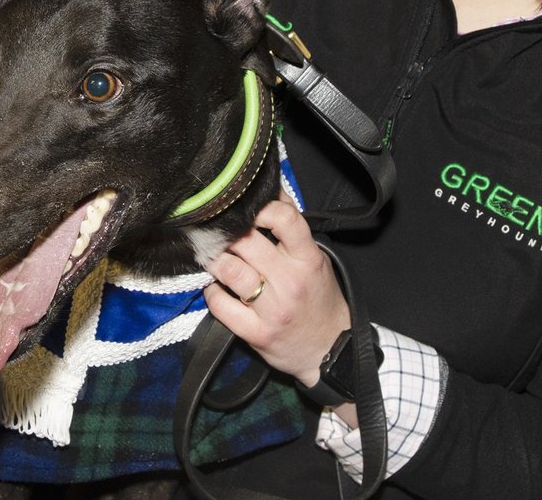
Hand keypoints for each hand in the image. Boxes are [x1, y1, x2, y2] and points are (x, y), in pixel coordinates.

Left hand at [204, 198, 350, 388]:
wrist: (330, 350)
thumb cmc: (318, 297)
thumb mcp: (315, 258)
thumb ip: (292, 227)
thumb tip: (270, 191)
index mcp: (308, 259)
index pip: (284, 219)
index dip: (261, 207)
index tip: (249, 209)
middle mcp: (291, 282)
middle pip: (246, 241)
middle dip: (228, 233)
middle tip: (220, 233)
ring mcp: (272, 309)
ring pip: (230, 270)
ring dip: (215, 259)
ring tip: (214, 256)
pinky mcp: (255, 333)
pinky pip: (220, 305)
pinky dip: (211, 291)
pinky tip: (216, 286)